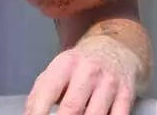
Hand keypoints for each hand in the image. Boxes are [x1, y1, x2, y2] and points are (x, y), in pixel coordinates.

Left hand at [25, 37, 139, 114]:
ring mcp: (109, 83)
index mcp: (66, 64)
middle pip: (72, 108)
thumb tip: (30, 114)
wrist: (115, 49)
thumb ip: (41, 92)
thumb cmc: (80, 66)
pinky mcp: (126, 95)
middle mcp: (88, 71)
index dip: (38, 112)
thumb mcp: (57, 70)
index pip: (48, 92)